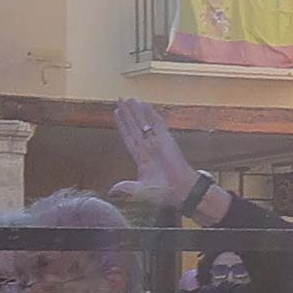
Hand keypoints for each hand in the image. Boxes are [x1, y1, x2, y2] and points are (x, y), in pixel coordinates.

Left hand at [110, 98, 200, 213]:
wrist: (181, 191)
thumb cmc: (164, 194)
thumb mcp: (139, 192)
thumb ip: (125, 188)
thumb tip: (111, 191)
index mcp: (142, 159)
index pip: (129, 138)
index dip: (123, 126)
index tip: (117, 114)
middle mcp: (149, 148)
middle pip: (135, 127)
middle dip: (128, 114)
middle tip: (120, 100)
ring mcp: (158, 142)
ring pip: (144, 123)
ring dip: (136, 111)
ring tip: (129, 98)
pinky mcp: (167, 139)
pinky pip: (157, 123)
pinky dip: (150, 114)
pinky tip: (144, 104)